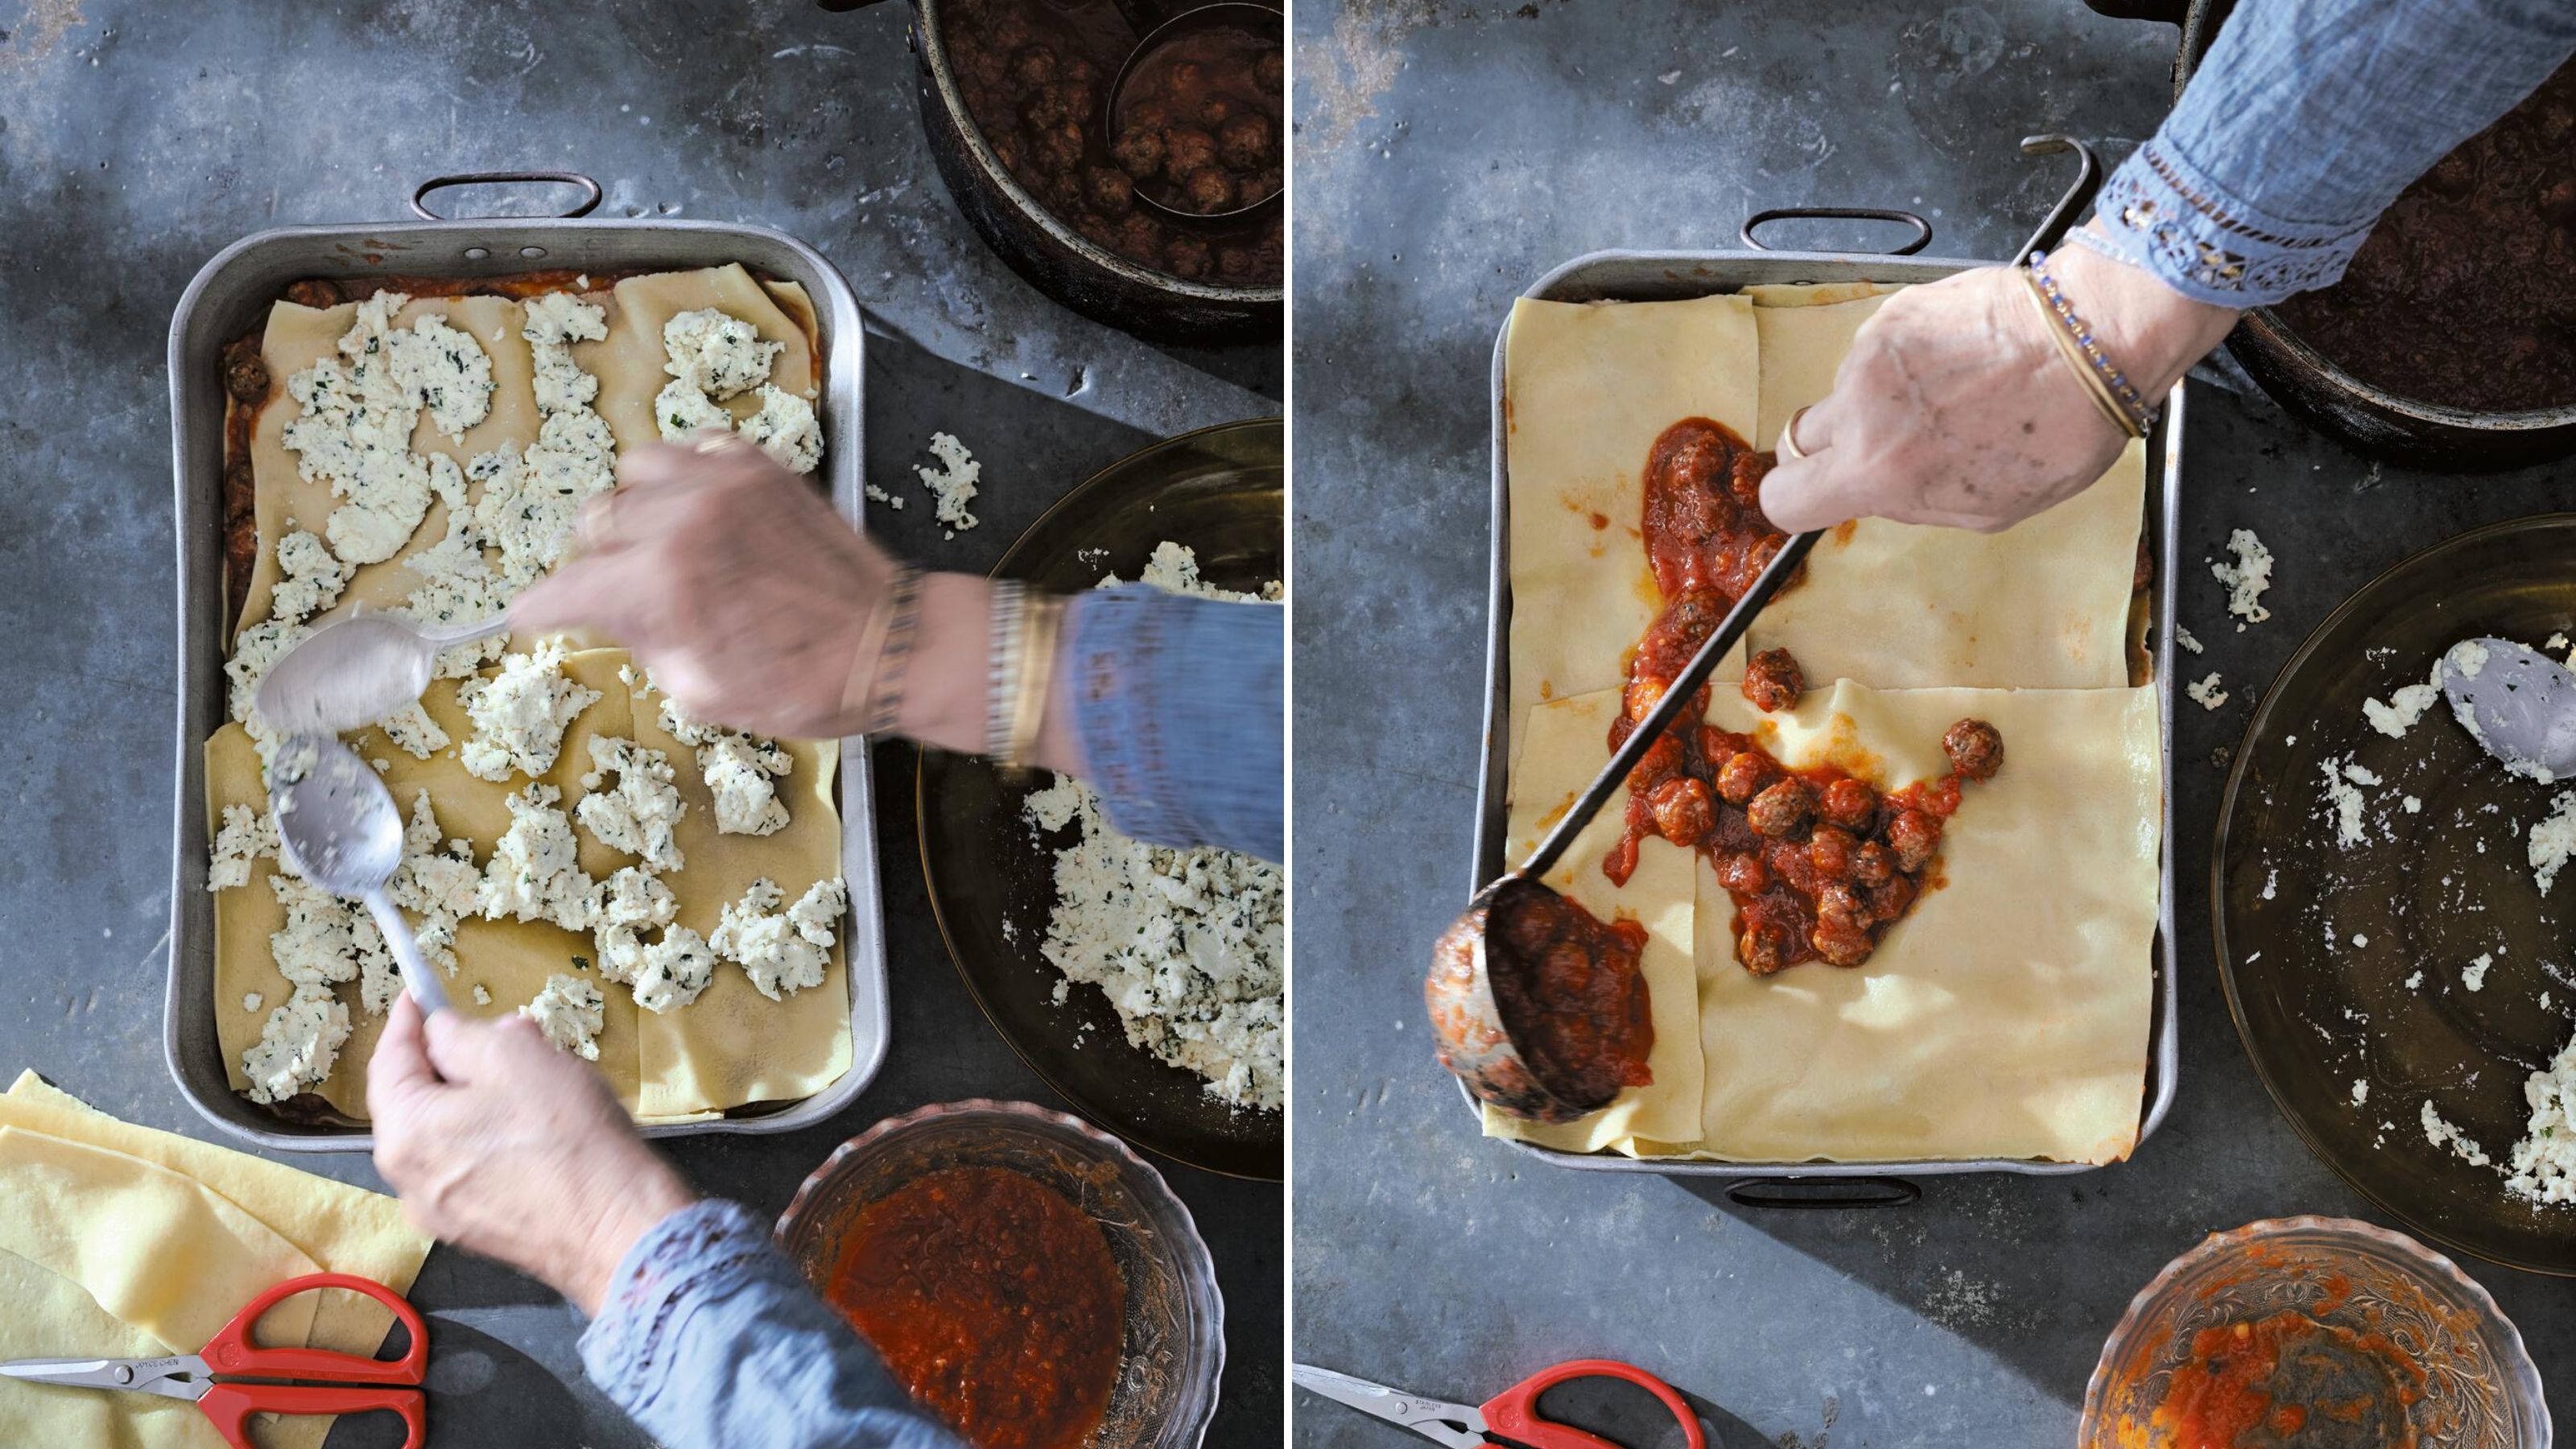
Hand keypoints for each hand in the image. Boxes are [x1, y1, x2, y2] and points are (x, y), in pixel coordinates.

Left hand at [367, 995, 694, 1314]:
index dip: (406, 1021)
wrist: (618, 1228)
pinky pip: (468, 1168)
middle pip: (416, 1102)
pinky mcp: (475, 1231)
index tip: (418, 994)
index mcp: (404, 1134)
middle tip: (501, 1032)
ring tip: (532, 1078)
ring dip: (476, 1099)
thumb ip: (463, 1035)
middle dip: (454, 1061)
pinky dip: (489, 1139)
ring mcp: (440, 1212)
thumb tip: (441, 1032)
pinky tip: (536, 1127)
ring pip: (445, 1135)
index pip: (388, 1063)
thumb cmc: (565, 1137)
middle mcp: (407, 1180)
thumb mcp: (515, 1057)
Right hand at [512, 436, 1085, 770]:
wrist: (890, 643)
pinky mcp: (762, 466)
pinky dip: (686, 476)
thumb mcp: (701, 689)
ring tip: (663, 542)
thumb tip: (611, 612)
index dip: (540, 610)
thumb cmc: (801, 684)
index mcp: (662, 583)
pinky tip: (702, 511)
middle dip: (599, 561)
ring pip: (637, 474)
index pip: (566, 587)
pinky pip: (694, 448)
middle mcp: (684, 518)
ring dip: (638, 509)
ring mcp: (725, 482)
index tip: (530, 618)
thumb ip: (643, 641)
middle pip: (596, 523)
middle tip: (623, 591)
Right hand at [1759, 230, 2237, 534]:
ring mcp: (1871, 353)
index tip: (1819, 490)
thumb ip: (1917, 503)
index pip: (1783, 498)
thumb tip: (1884, 491)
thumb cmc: (2059, 430)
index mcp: (1879, 474)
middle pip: (1802, 437)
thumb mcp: (1992, 507)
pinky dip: (1911, 355)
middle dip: (1835, 444)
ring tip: (1955, 390)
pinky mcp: (1894, 311)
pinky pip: (1880, 346)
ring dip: (1885, 395)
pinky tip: (1963, 357)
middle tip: (1891, 439)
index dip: (1797, 498)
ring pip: (1849, 388)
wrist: (2093, 338)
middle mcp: (1861, 411)